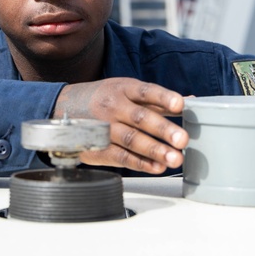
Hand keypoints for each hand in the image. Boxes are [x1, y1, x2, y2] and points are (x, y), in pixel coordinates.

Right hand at [52, 78, 187, 173]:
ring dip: (154, 150)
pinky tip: (156, 167)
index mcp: (122, 88)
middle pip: (139, 118)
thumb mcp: (126, 91)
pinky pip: (120, 157)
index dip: (163, 97)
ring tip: (175, 159)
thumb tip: (192, 102)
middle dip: (162, 129)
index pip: (145, 91)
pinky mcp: (98, 147)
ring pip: (131, 140)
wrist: (62, 109)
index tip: (180, 103)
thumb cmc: (103, 98)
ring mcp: (103, 128)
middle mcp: (112, 106)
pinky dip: (140, 163)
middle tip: (182, 139)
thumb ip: (158, 100)